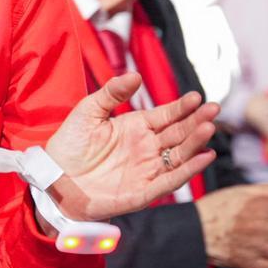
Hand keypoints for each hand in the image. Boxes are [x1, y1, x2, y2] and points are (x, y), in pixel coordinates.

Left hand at [45, 73, 219, 221]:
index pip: (166, 115)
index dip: (182, 107)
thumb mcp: (88, 111)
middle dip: (197, 121)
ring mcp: (147, 169)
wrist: (54, 177)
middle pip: (178, 133)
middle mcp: (146, 147)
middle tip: (213, 108)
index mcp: (136, 127)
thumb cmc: (70, 144)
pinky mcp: (144, 192)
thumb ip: (111, 93)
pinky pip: (170, 180)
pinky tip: (203, 157)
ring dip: (195, 143)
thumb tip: (134, 75)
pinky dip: (188, 170)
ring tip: (209, 127)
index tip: (197, 97)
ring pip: (179, 155)